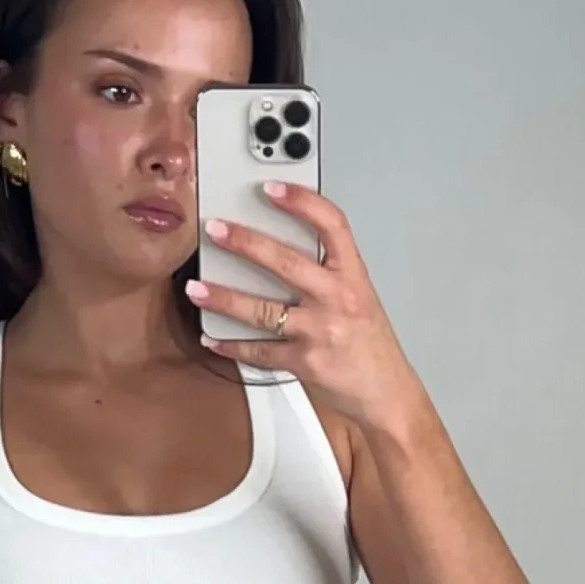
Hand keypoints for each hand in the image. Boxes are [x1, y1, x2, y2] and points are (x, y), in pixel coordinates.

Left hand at [186, 181, 424, 435]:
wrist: (387, 395)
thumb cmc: (371, 347)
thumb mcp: (360, 299)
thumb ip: (328, 274)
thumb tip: (280, 250)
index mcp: (353, 277)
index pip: (331, 225)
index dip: (302, 201)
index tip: (272, 188)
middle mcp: (338, 300)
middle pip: (286, 262)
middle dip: (245, 242)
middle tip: (216, 229)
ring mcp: (320, 332)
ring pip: (263, 310)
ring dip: (224, 298)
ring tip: (197, 287)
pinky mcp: (305, 363)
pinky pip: (261, 351)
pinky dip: (232, 346)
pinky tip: (213, 338)